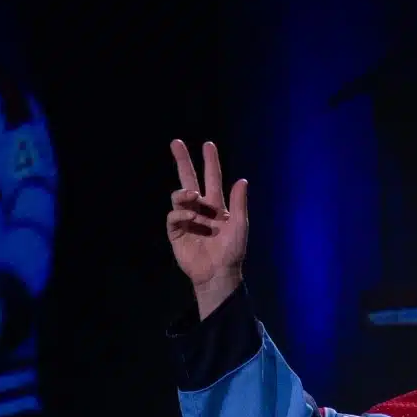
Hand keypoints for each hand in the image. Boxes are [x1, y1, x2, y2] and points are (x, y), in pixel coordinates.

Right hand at [169, 139, 249, 318]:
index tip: (208, 144)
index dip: (210, 162)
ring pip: (179, 196)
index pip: (212, 178)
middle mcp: (200, 209)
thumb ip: (239, 203)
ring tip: (191, 196)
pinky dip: (180, 214)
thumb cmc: (232, 251)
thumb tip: (242, 180)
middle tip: (176, 142)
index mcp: (216, 205)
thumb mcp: (239, 226)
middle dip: (183, 161)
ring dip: (184, 193)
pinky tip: (190, 217)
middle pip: (188, 179)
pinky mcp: (176, 232)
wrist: (219, 274)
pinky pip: (173, 216)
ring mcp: (187, 219)